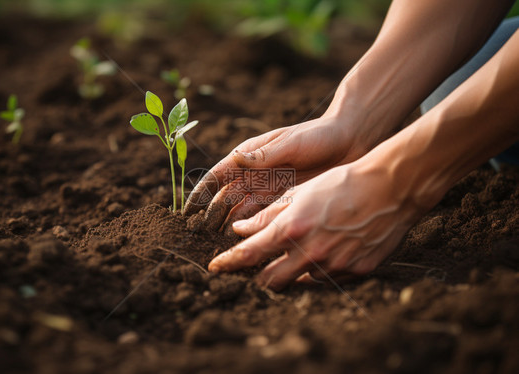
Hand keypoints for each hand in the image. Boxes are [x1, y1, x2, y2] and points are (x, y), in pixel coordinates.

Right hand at [183, 114, 364, 231]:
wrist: (351, 142)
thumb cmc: (319, 136)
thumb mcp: (291, 143)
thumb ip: (264, 155)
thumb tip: (234, 159)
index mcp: (249, 156)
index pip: (217, 177)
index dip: (199, 194)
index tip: (186, 213)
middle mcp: (253, 174)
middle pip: (224, 199)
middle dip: (209, 218)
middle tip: (197, 239)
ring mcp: (267, 190)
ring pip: (239, 213)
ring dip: (227, 229)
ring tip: (216, 248)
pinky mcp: (283, 202)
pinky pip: (261, 220)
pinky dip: (250, 232)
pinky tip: (243, 246)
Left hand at [208, 158, 427, 290]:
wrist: (390, 188)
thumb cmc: (343, 183)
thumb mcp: (301, 193)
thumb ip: (269, 215)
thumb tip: (242, 230)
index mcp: (292, 229)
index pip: (249, 254)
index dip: (228, 263)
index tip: (215, 268)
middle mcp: (310, 253)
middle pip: (270, 280)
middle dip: (258, 276)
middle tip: (257, 267)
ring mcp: (334, 266)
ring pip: (299, 281)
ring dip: (292, 271)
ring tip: (301, 250)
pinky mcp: (356, 272)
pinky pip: (329, 279)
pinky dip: (321, 269)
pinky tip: (329, 249)